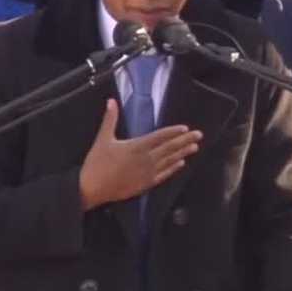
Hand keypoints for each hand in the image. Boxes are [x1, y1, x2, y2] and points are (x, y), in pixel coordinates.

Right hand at [79, 100, 202, 210]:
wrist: (92, 189)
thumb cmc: (97, 163)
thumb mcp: (103, 138)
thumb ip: (110, 119)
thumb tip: (111, 101)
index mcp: (137, 146)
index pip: (160, 137)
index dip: (173, 132)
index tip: (185, 128)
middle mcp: (146, 159)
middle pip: (169, 148)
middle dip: (184, 141)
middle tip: (199, 135)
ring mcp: (147, 173)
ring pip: (169, 161)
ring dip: (182, 153)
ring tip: (194, 147)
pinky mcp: (145, 184)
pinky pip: (164, 175)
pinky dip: (173, 168)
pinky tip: (181, 164)